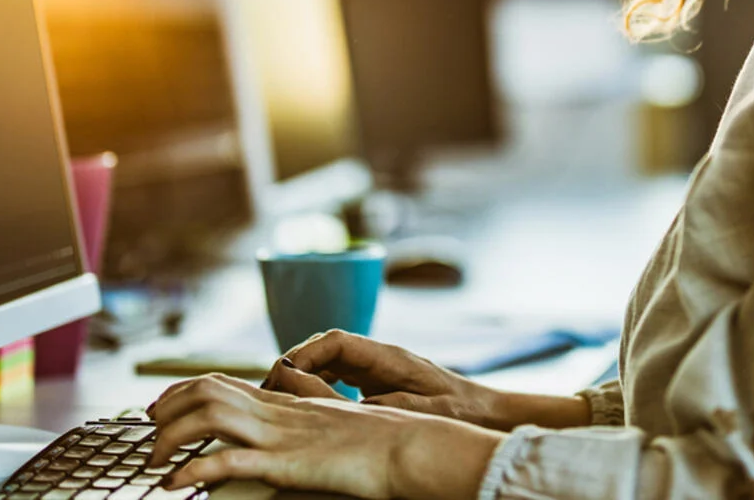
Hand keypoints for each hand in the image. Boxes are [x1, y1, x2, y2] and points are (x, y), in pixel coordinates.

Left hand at [146, 371, 500, 499]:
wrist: (410, 446)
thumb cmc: (381, 441)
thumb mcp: (335, 423)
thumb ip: (308, 415)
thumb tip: (288, 415)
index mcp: (288, 402)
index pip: (223, 383)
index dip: (184, 392)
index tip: (160, 408)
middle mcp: (279, 411)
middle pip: (208, 390)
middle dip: (168, 408)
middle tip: (148, 430)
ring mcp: (281, 434)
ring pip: (210, 415)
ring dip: (171, 436)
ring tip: (154, 460)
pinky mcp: (286, 464)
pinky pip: (228, 461)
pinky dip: (194, 471)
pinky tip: (175, 486)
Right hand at [263, 329, 514, 428]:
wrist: (485, 412)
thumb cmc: (459, 410)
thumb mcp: (421, 412)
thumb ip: (382, 407)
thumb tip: (342, 408)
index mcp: (387, 356)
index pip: (336, 341)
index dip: (305, 353)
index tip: (282, 373)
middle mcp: (378, 356)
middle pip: (325, 347)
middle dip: (295, 363)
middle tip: (268, 390)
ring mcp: (377, 368)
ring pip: (329, 361)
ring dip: (303, 375)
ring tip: (278, 400)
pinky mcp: (378, 382)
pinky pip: (339, 377)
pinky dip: (317, 386)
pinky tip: (305, 407)